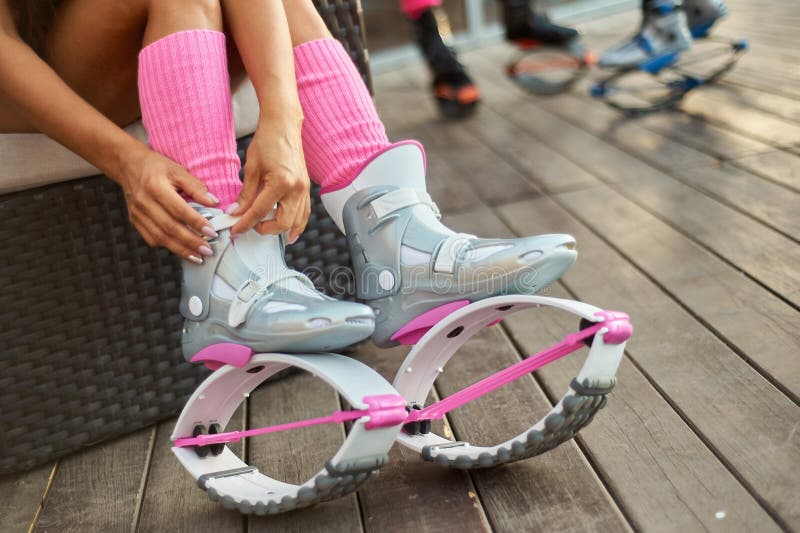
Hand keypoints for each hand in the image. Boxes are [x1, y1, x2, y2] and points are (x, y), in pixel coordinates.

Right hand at [119, 148, 220, 262]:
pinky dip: (167, 246)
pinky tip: (181, 251)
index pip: (179, 210)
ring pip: (159, 237)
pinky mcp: (134, 220)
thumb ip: (196, 187)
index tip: (211, 232)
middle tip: (208, 250)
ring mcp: (137, 213)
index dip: (196, 223)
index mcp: (155, 187)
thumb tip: (214, 203)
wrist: (128, 165)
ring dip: (180, 250)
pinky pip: (150, 238)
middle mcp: (144, 202)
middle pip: (169, 227)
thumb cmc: (155, 166)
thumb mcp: (177, 170)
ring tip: (198, 257)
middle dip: (190, 242)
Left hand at [229, 113, 310, 242]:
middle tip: (250, 226)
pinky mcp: (306, 188)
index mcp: (281, 182)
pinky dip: (297, 223)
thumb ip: (246, 194)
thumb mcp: (251, 168)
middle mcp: (296, 188)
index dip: (245, 223)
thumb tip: (237, 212)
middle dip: (265, 229)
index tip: (235, 229)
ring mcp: (304, 189)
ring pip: (297, 221)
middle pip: (283, 223)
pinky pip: (304, 213)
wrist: (283, 126)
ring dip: (282, 230)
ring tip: (266, 230)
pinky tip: (289, 230)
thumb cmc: (267, 141)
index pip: (260, 211)